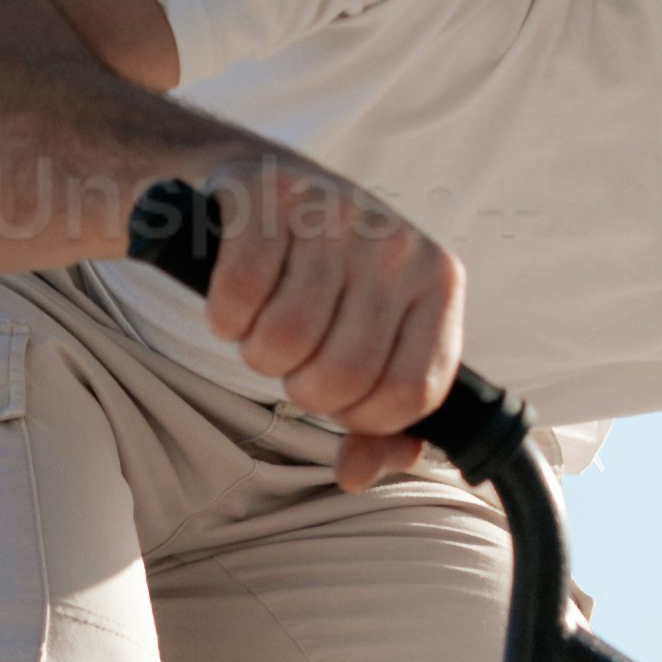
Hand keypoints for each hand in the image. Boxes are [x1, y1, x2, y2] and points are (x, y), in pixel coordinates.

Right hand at [197, 156, 467, 487]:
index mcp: (438, 283)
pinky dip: (224, 317)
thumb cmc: (326, 283)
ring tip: (264, 326)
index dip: (361, 418)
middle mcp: (395, 242)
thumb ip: (378, 425)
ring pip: (285, 339)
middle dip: (301, 388)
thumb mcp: (369, 344)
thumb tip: (356, 473)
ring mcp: (334, 212)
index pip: (409, 394)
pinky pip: (238, 296)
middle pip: (342, 375)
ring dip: (257, 352)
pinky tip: (234, 300)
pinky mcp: (270, 194)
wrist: (266, 187)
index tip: (338, 397)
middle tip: (292, 359)